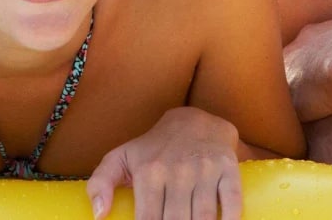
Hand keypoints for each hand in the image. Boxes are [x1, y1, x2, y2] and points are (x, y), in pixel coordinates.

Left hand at [86, 107, 242, 219]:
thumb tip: (99, 216)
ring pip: (203, 218)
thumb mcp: (121, 157)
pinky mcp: (228, 169)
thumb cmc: (154, 148)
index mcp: (149, 172)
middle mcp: (178, 171)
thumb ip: (100, 183)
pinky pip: (232, 203)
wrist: (195, 120)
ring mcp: (205, 170)